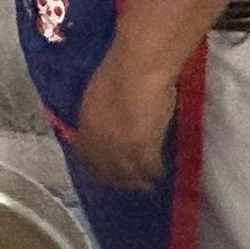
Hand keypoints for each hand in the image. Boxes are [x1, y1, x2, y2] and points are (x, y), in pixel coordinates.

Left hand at [71, 52, 181, 189]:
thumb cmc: (123, 67)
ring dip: (139, 180)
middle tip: (133, 182)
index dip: (98, 165)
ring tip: (149, 183)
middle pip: (106, 170)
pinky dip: (157, 172)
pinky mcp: (142, 149)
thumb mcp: (102, 92)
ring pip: (128, 174)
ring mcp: (119, 147)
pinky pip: (150, 168)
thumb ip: (103, 113)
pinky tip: (164, 172)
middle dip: (119, 178)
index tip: (110, 169)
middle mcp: (98, 140)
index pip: (86, 155)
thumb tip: (111, 121)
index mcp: (85, 123)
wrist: (139, 65)